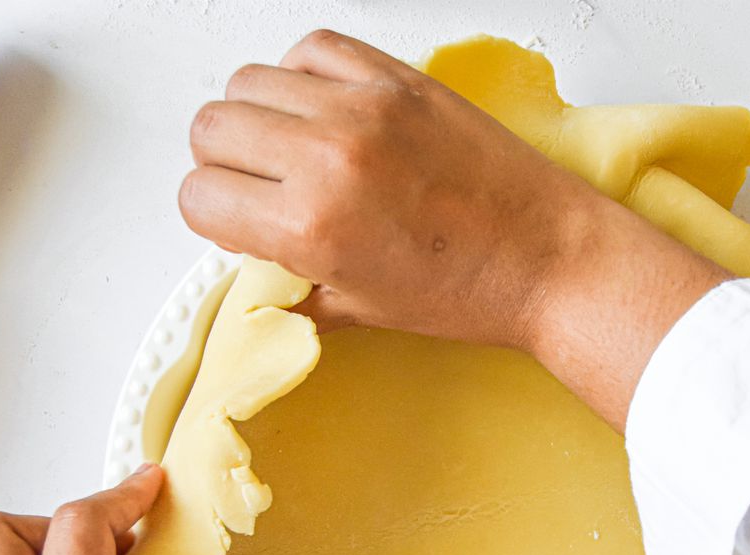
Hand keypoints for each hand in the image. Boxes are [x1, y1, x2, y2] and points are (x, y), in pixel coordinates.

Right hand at [180, 29, 727, 429]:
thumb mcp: (361, 311)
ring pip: (249, 81)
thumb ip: (292, 283)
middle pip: (211, 129)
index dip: (214, 214)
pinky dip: (305, 74)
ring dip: (258, 116)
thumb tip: (255, 262)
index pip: (199, 197)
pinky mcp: (398, 78)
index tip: (239, 222)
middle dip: (225, 163)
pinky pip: (312, 48)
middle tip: (262, 187)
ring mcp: (363, 109)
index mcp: (311, 229)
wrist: (549, 260)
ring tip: (296, 149)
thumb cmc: (470, 290)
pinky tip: (328, 111)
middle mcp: (327, 160)